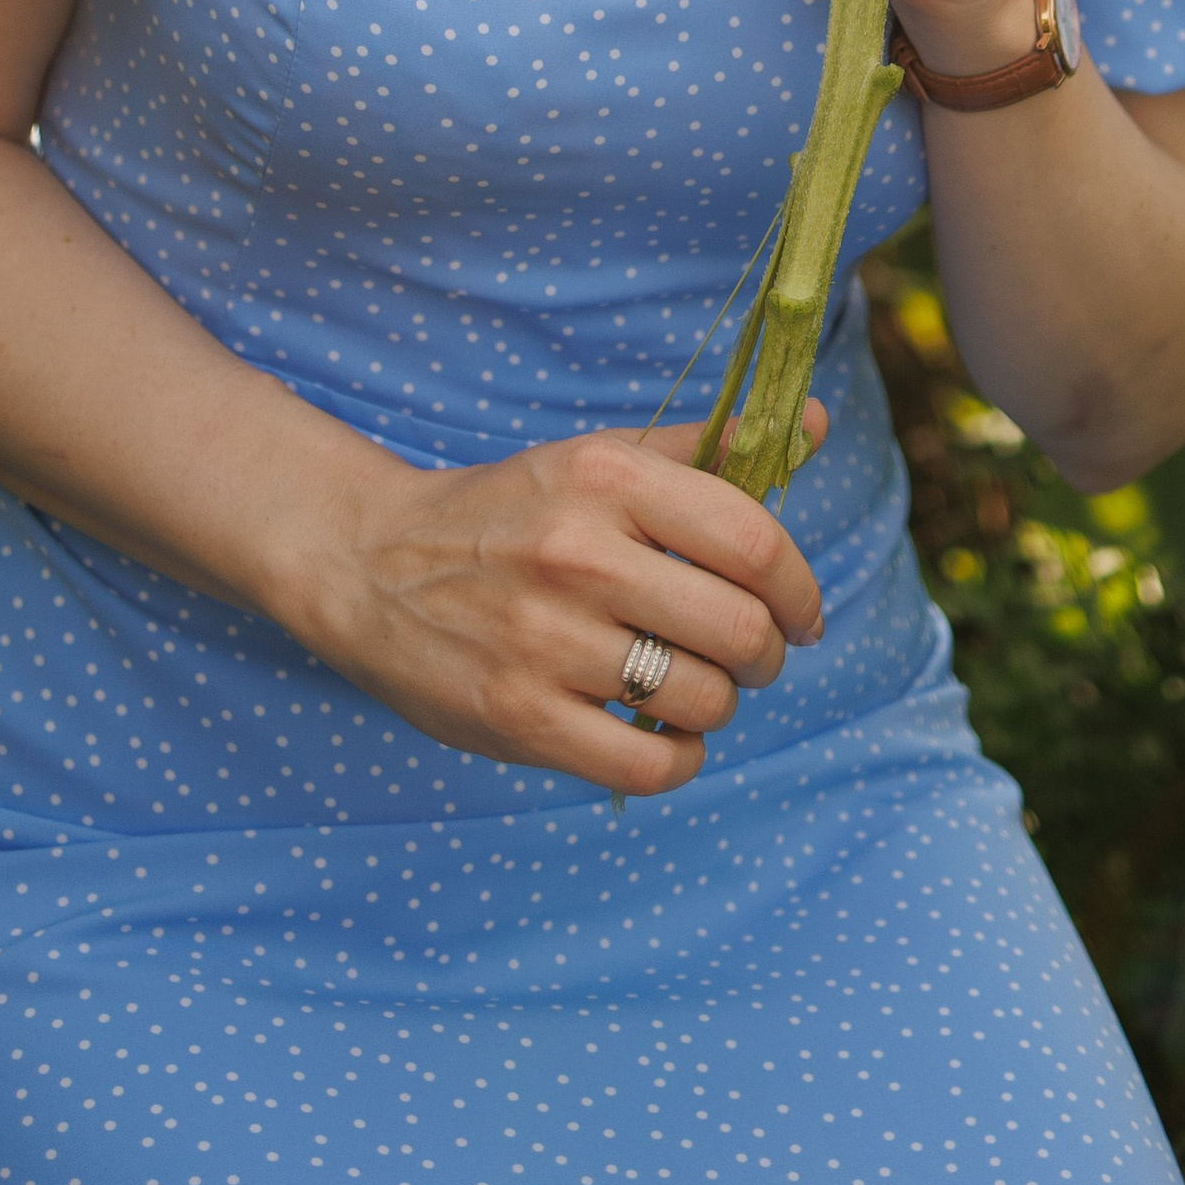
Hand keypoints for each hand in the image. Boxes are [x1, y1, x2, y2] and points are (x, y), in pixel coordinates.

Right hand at [290, 409, 828, 798]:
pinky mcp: (520, 718)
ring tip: (692, 686)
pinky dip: (678, 757)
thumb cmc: (507, 514)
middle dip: (767, 654)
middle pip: (741, 629)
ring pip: (703, 700)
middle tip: (751, 657)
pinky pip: (651, 765)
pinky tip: (659, 731)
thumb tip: (814, 419)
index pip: (753, 540)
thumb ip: (705, 448)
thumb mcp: (595, 460)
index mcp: (605, 477)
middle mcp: (576, 553)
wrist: (370, 566)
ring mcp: (545, 641)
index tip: (801, 612)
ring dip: (720, 704)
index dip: (800, 588)